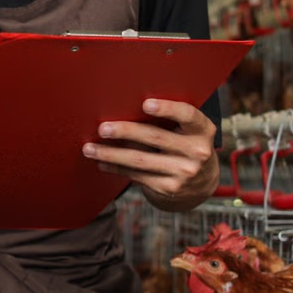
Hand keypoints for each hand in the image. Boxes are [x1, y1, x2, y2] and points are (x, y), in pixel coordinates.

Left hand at [82, 98, 218, 211]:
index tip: (145, 104)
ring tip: (90, 148)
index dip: (167, 109)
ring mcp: (184, 172)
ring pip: (140, 160)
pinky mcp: (169, 188)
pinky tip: (102, 162)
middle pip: (156, 137)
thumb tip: (124, 107)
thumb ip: (169, 120)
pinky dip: (116, 168)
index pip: (188, 115)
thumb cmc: (186, 145)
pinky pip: (136, 175)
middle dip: (126, 131)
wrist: (201, 183)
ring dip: (111, 154)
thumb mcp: (188, 131)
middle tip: (103, 128)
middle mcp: (197, 152)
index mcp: (203, 130)